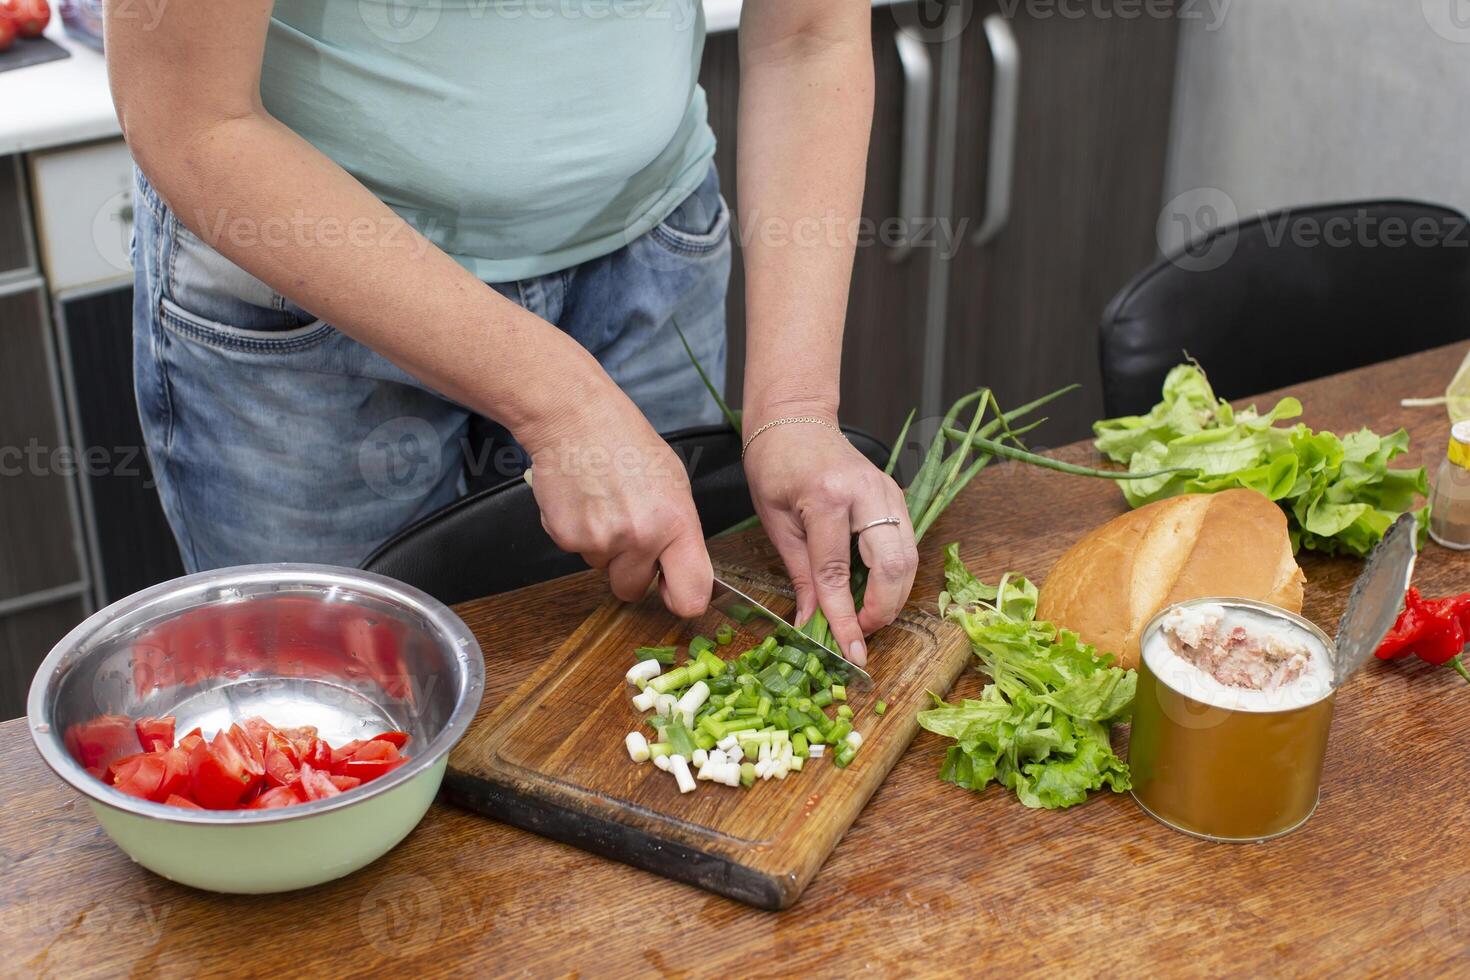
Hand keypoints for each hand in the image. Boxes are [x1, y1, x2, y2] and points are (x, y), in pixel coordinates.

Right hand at [519, 379, 710, 618]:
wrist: (575, 419)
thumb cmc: (627, 444)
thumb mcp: (674, 485)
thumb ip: (680, 533)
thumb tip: (681, 572)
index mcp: (676, 524)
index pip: (691, 595)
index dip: (682, 602)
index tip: (675, 595)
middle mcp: (640, 538)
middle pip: (634, 590)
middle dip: (631, 571)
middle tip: (628, 531)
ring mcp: (600, 540)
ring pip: (603, 569)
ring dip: (604, 548)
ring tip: (605, 504)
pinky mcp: (566, 537)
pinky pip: (577, 552)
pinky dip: (579, 533)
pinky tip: (584, 501)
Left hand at [742, 419, 918, 666]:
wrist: (796, 420)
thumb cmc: (775, 466)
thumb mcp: (776, 522)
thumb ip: (800, 574)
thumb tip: (812, 622)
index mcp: (826, 499)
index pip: (838, 572)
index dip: (845, 618)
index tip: (850, 652)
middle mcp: (866, 494)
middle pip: (893, 566)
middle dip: (883, 609)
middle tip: (861, 633)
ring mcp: (888, 492)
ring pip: (909, 558)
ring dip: (894, 596)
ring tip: (868, 616)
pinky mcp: (896, 496)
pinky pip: (906, 544)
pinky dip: (896, 575)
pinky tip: (876, 589)